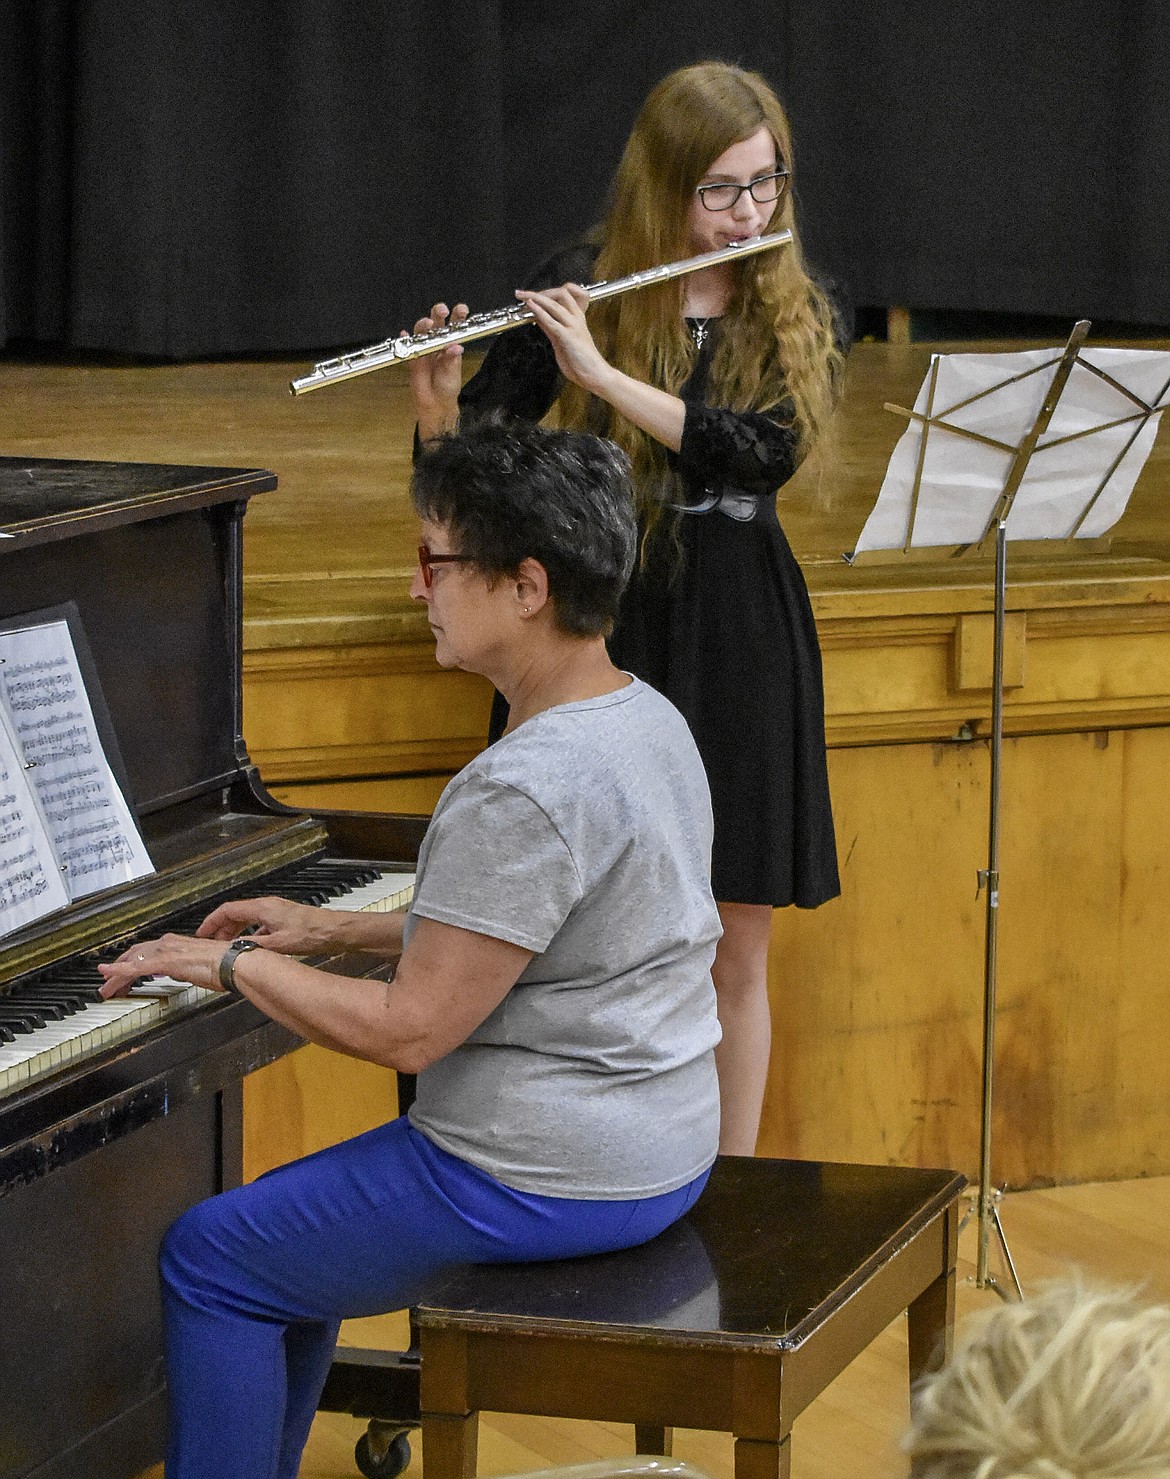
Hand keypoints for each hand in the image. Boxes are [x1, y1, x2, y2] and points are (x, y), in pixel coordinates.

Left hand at [98, 933, 223, 997]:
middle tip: (109, 983)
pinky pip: (135, 968)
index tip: (124, 974)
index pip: (147, 952)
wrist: (234, 963)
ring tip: (106, 988)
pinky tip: (108, 976)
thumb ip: (188, 968)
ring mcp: (165, 951)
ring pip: (131, 962)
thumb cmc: (226, 965)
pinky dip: (118, 972)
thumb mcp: (201, 967)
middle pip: (135, 955)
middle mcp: (169, 943)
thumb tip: (185, 973)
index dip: (132, 962)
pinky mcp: (165, 961)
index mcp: (178, 944)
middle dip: (119, 969)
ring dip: (116, 975)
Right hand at [194, 895, 339, 954]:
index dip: (211, 921)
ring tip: (228, 947)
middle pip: (236, 914)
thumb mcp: (278, 944)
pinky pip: (259, 924)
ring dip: (235, 932)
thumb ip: (253, 946)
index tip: (201, 933)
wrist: (335, 930)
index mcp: (263, 908)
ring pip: (247, 919)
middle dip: (221, 928)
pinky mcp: (283, 919)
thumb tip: (233, 950)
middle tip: (212, 944)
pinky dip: (250, 934)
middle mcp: (267, 906)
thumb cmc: (312, 934)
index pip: (227, 910)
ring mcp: (276, 911)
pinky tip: (251, 947)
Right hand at [407, 301, 467, 440]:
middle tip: (442, 311)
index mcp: (450, 343)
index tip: (461, 309)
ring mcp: (423, 348)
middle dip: (438, 313)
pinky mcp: (412, 357)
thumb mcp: (453, 373)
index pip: (455, 325)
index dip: (458, 315)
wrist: (435, 403)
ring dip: (423, 325)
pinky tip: (403, 335)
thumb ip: (452, 360)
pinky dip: (403, 339)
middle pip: (436, 322)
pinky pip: (405, 346)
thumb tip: (455, 346)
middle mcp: (437, 343)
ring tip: (427, 324)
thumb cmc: (447, 386)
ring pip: (421, 331)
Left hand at [515, 283, 609, 392]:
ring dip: (536, 297)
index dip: (551, 291)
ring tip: (522, 296)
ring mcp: (573, 326)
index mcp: (577, 318)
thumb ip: (551, 327)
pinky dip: (539, 312)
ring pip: (555, 304)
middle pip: (561, 293)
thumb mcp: (562, 340)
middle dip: (541, 291)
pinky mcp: (568, 337)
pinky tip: (530, 307)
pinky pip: (552, 321)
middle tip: (525, 294)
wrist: (594, 375)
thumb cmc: (581, 361)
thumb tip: (538, 317)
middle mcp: (576, 319)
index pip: (568, 293)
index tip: (537, 295)